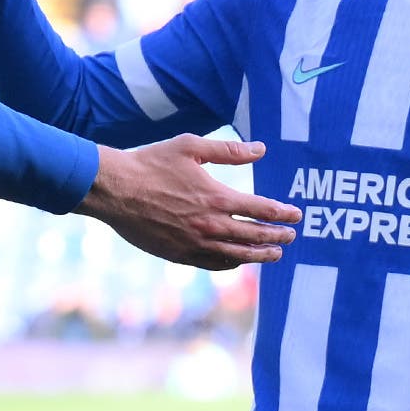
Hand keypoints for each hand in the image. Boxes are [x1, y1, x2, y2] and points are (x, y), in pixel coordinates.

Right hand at [80, 133, 300, 271]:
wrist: (113, 190)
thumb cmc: (150, 163)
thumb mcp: (190, 147)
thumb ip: (229, 150)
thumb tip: (261, 149)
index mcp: (216, 197)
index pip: (261, 209)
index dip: (282, 213)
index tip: (296, 215)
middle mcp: (209, 225)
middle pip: (254, 236)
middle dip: (277, 236)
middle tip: (291, 236)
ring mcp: (194, 243)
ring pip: (237, 255)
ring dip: (260, 255)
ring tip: (275, 255)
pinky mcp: (178, 254)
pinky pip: (212, 264)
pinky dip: (231, 263)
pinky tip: (239, 260)